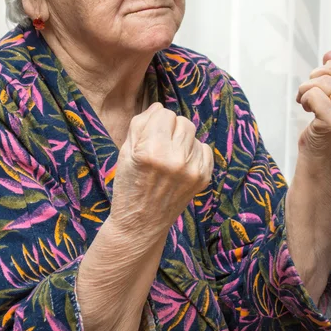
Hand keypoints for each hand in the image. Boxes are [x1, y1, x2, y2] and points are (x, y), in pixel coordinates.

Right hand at [109, 102, 213, 237]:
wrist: (140, 224)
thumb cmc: (129, 185)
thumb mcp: (125, 152)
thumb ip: (141, 124)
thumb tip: (159, 107)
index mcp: (151, 151)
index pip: (164, 114)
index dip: (155, 122)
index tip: (148, 136)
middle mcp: (175, 160)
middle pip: (183, 121)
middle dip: (170, 129)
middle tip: (159, 145)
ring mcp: (192, 170)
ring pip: (194, 134)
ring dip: (182, 140)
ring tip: (169, 156)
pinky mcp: (203, 179)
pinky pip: (205, 149)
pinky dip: (194, 152)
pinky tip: (181, 164)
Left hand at [296, 51, 330, 165]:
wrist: (323, 156)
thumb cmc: (329, 126)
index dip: (330, 69)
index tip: (323, 84)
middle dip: (316, 76)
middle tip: (311, 91)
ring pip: (321, 81)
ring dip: (306, 89)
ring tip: (307, 103)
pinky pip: (312, 94)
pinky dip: (303, 99)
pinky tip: (306, 109)